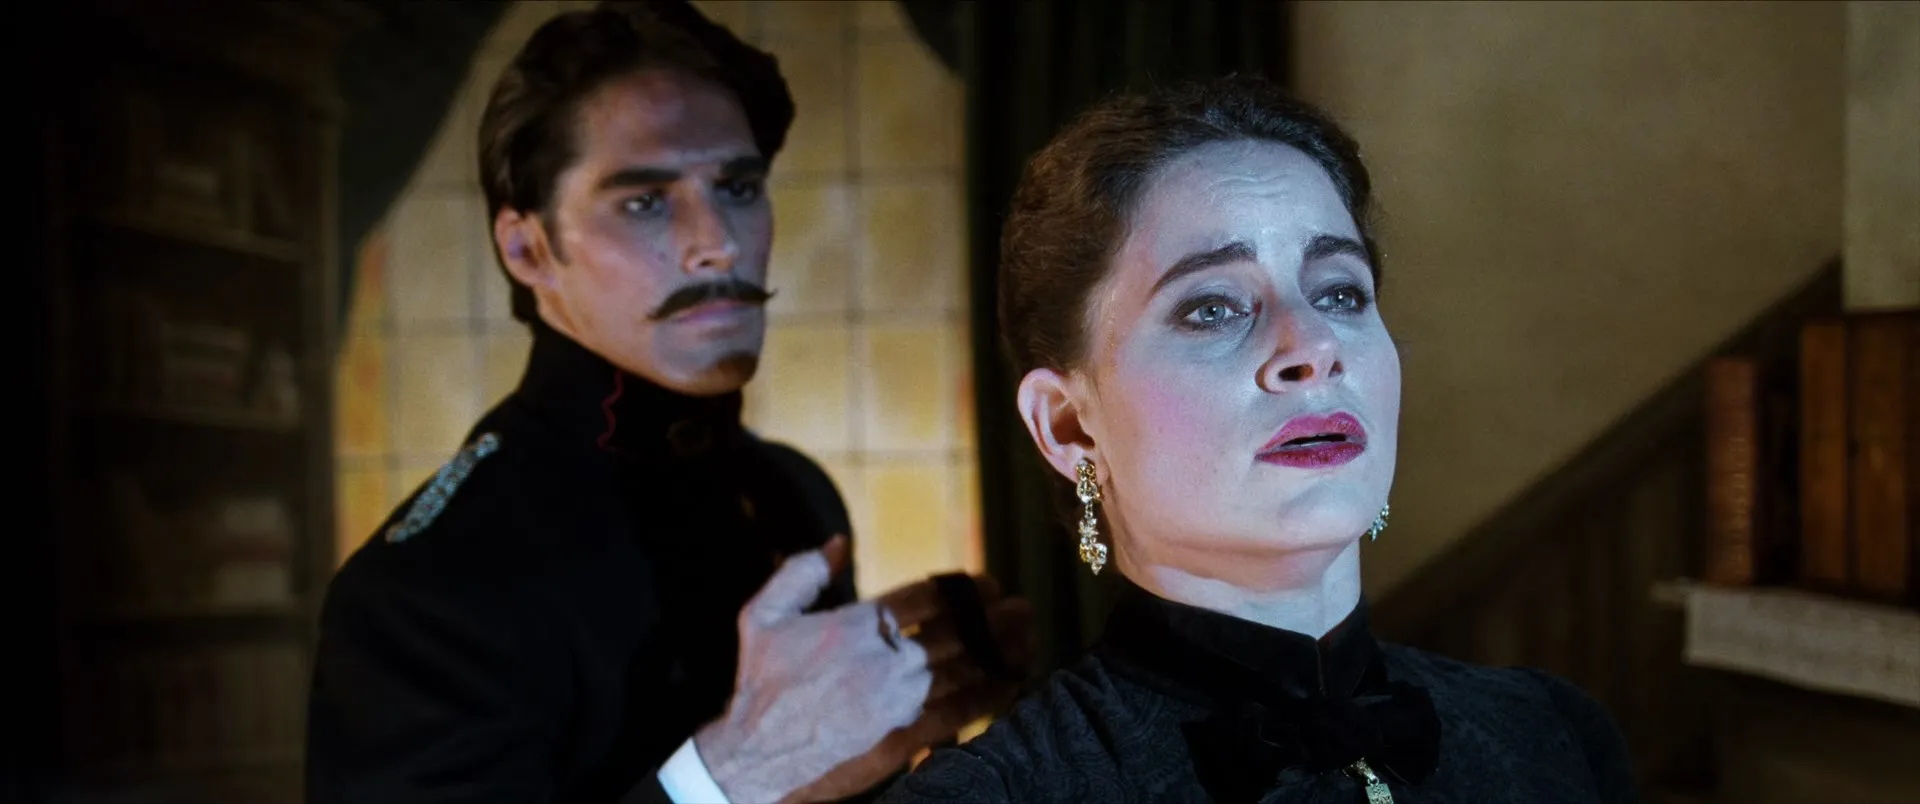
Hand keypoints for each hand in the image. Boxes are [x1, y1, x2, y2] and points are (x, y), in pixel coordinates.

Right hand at [695, 535, 1033, 803]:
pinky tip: (1011, 686)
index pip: (929, 596)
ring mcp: (897, 702)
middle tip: (1023, 609)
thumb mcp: (763, 617)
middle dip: (998, 617)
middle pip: (959, 630)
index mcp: (855, 625)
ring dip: (1004, 652)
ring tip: (1028, 639)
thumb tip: (838, 542)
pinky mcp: (904, 739)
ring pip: (967, 669)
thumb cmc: (759, 686)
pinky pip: (960, 714)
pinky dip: (991, 697)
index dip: (967, 588)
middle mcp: (884, 660)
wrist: (753, 760)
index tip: (989, 585)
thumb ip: (800, 573)